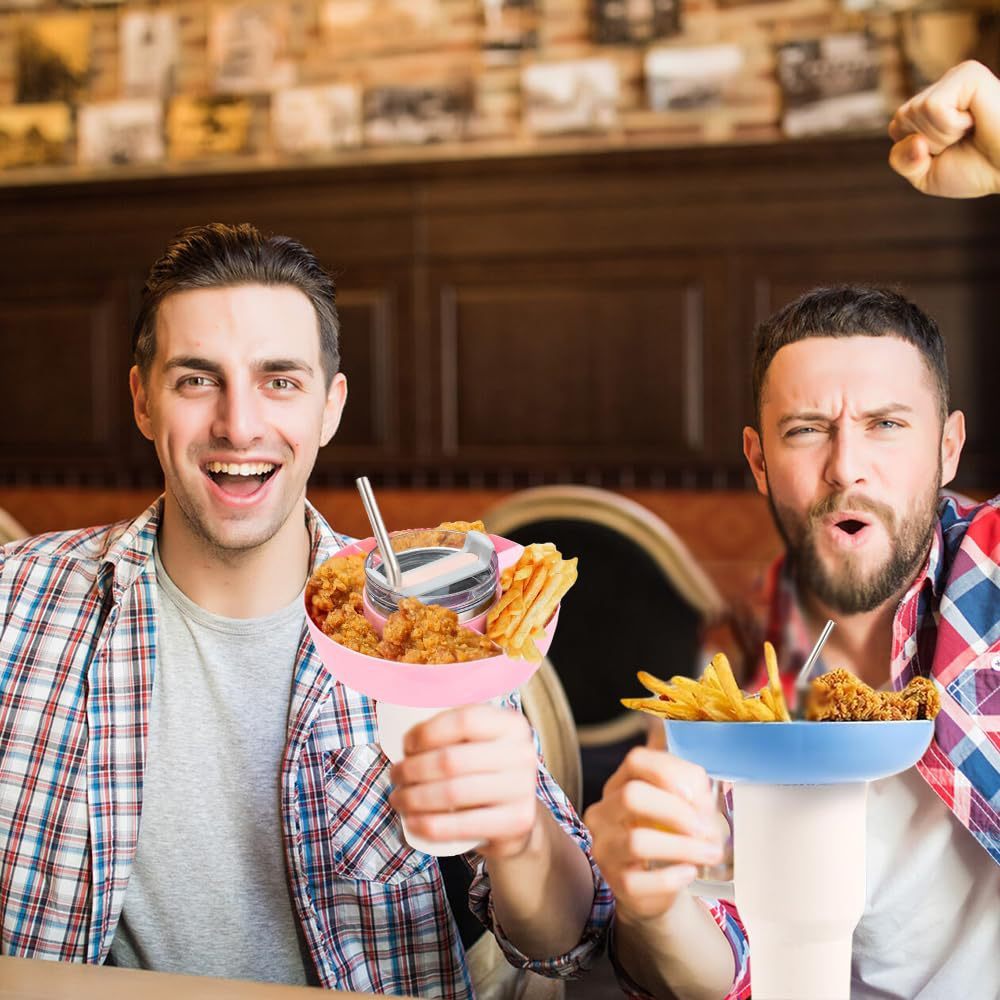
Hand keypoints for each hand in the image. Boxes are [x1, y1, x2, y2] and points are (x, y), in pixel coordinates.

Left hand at [388, 703, 539, 859]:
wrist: (516, 816)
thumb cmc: (485, 771)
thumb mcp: (480, 742)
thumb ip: (453, 732)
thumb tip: (406, 735)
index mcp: (512, 724)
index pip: (464, 720)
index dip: (427, 732)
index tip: (407, 745)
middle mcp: (523, 753)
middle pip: (451, 760)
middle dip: (412, 769)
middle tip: (395, 775)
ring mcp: (522, 789)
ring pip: (452, 793)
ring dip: (414, 798)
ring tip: (398, 798)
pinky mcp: (516, 822)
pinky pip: (460, 826)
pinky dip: (428, 825)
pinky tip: (412, 821)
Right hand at [584, 747, 725, 923]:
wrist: (657, 886)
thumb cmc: (668, 836)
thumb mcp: (677, 805)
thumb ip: (689, 785)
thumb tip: (699, 781)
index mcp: (619, 785)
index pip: (635, 761)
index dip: (668, 772)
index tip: (696, 793)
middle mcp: (604, 813)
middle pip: (632, 796)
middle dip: (676, 811)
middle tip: (706, 828)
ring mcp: (606, 848)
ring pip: (637, 841)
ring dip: (683, 847)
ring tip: (710, 853)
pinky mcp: (616, 882)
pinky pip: (641, 880)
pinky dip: (672, 877)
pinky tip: (690, 872)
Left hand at [888, 60, 999, 197]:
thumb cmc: (976, 169)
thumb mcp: (925, 175)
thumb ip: (902, 160)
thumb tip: (913, 139)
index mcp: (932, 108)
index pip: (896, 128)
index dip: (915, 152)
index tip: (947, 151)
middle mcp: (943, 88)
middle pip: (901, 120)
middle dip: (928, 144)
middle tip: (963, 142)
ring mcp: (955, 78)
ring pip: (915, 112)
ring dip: (942, 136)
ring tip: (972, 132)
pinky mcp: (968, 73)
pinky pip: (932, 107)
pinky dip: (950, 126)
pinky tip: (976, 121)